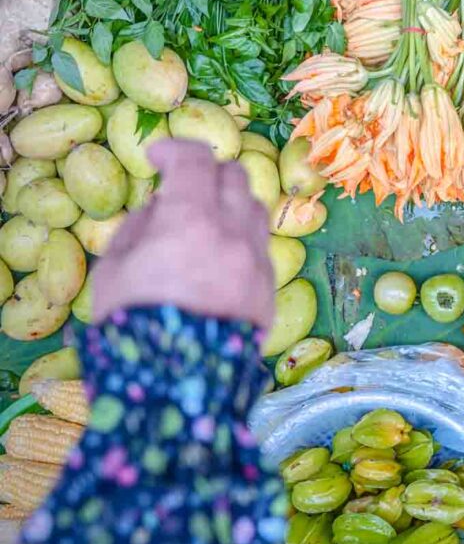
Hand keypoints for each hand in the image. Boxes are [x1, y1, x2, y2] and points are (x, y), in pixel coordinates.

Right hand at [92, 139, 273, 327]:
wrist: (175, 394)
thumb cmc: (131, 328)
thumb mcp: (113, 272)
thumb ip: (138, 228)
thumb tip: (161, 208)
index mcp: (192, 221)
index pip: (196, 160)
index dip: (176, 150)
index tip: (158, 157)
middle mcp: (235, 234)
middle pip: (235, 177)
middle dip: (207, 174)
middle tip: (182, 189)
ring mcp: (258, 264)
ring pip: (255, 211)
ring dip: (230, 205)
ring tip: (203, 225)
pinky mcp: (270, 294)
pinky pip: (260, 250)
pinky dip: (240, 241)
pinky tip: (217, 261)